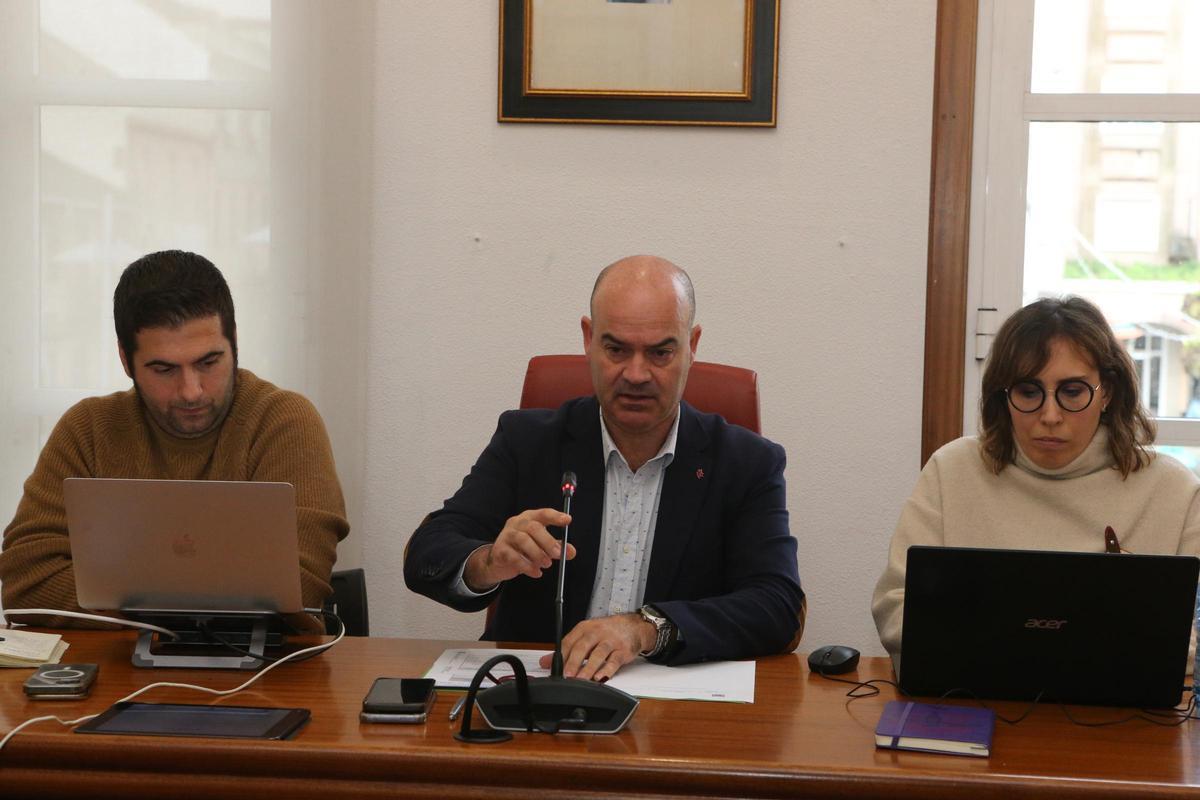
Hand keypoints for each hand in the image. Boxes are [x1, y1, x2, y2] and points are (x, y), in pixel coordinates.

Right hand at [463, 508, 575, 590]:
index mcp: (529, 518)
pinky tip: (536, 572)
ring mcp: (506, 536)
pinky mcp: (500, 550)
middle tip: (558, 554)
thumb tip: (571, 551)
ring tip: (547, 564)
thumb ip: (557, 546)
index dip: (555, 516)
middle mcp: (517, 523)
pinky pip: (513, 557)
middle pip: (533, 527)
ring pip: (523, 540)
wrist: (497, 561)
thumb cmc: (521, 549)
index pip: (543, 513)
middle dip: (548, 541)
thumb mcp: (541, 545)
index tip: (567, 520)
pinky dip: (527, 566)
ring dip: (537, 553)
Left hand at [538, 613, 656, 681]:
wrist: (633, 626)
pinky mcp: (623, 651)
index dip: (561, 656)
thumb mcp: (585, 636)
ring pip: (598, 654)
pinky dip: (607, 669)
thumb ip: (566, 650)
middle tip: (567, 676)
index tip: (555, 669)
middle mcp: (597, 633)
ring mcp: (611, 641)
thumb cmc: (606, 632)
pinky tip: (600, 677)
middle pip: (583, 646)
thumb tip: (546, 662)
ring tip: (581, 680)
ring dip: (589, 668)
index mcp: (584, 628)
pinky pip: (615, 661)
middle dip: (574, 662)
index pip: (569, 641)